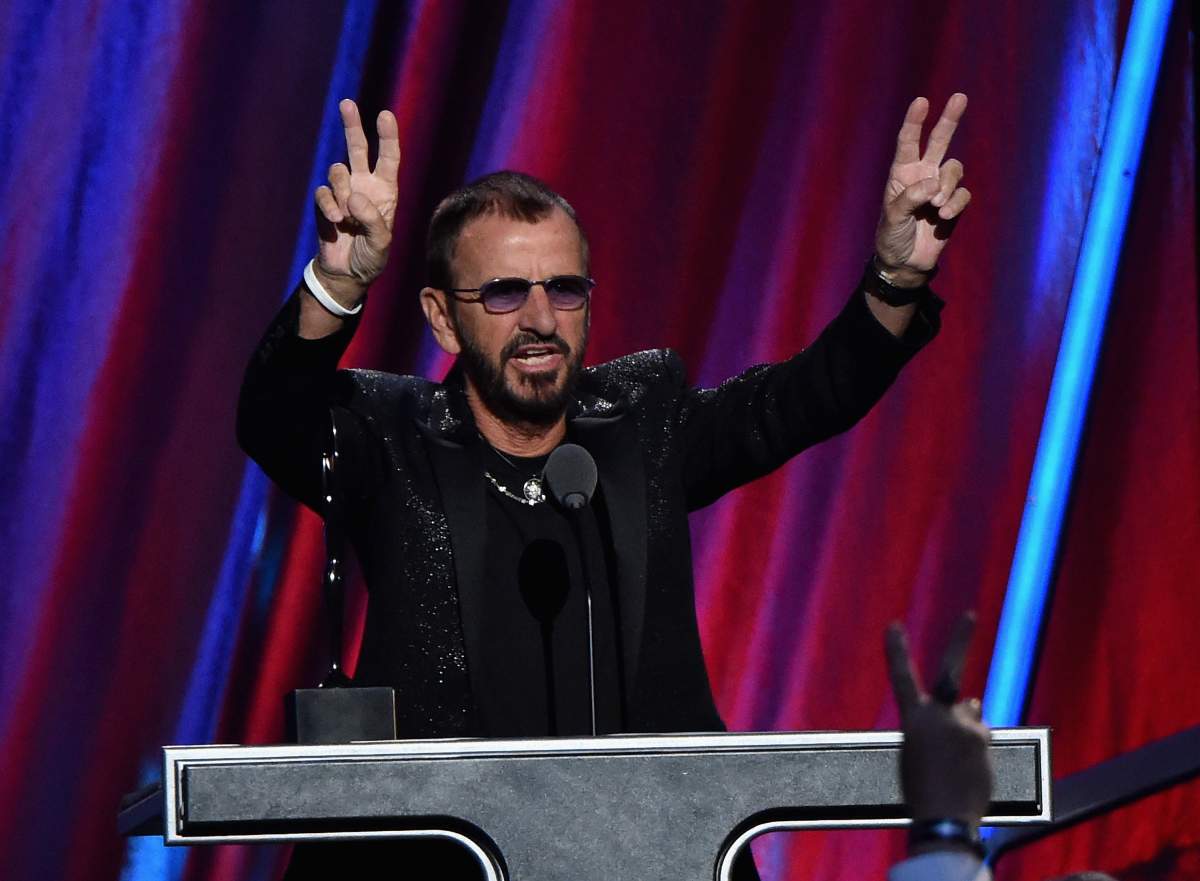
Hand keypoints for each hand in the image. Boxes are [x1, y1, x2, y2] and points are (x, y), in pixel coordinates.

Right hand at [313, 99, 399, 299]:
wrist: (347, 273)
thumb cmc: (371, 258)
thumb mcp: (380, 243)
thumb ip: (372, 221)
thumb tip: (354, 198)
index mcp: (385, 191)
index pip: (388, 158)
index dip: (387, 136)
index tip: (385, 115)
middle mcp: (364, 186)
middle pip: (358, 148)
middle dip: (352, 125)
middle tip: (347, 103)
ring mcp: (343, 192)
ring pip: (337, 171)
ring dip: (341, 191)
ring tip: (346, 217)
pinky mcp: (326, 203)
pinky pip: (323, 192)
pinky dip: (329, 206)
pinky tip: (336, 222)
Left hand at [875, 93, 970, 284]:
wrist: (905, 263)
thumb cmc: (892, 237)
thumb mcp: (893, 218)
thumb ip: (910, 199)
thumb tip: (934, 185)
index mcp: (901, 174)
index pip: (908, 142)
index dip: (914, 121)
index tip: (921, 101)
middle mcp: (922, 175)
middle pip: (939, 141)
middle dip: (949, 119)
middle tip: (960, 97)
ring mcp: (939, 188)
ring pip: (954, 169)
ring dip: (948, 186)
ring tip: (936, 208)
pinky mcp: (953, 204)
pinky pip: (962, 194)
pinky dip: (955, 204)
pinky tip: (943, 217)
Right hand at [885, 613, 991, 829]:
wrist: (944, 816)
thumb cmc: (926, 790)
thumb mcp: (922, 752)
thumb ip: (945, 723)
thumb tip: (975, 700)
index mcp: (912, 720)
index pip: (901, 678)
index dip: (897, 651)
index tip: (893, 626)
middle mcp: (938, 715)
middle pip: (950, 670)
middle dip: (960, 638)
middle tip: (970, 613)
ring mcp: (963, 724)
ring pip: (971, 715)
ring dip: (967, 727)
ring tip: (956, 761)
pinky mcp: (982, 737)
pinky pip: (981, 735)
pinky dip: (977, 749)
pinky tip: (969, 771)